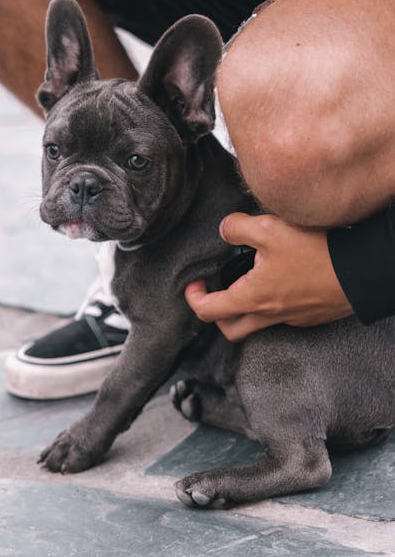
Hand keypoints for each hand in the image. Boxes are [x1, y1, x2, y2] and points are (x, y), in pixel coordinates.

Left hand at [185, 213, 352, 340]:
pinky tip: (279, 281)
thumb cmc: (317, 253)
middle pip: (230, 329)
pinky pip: (281, 317)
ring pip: (256, 325)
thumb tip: (224, 230)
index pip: (207, 311)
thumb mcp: (270, 228)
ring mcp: (291, 318)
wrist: (363, 272)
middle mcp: (269, 315)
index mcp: (252, 298)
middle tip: (216, 292)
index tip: (194, 284)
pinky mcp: (309, 315)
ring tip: (247, 283)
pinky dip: (271, 304)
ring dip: (244, 310)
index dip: (193, 298)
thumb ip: (238, 228)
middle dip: (216, 314)